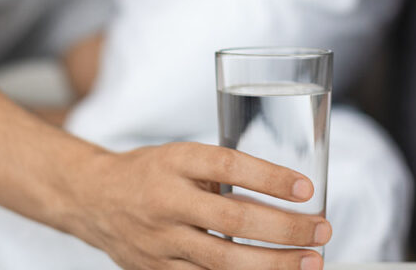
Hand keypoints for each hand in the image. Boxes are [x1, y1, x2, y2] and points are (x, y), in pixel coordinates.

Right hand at [69, 142, 330, 269]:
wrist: (93, 199)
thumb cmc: (149, 173)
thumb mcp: (181, 157)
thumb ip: (221, 173)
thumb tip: (285, 192)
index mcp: (174, 162)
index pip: (228, 166)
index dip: (269, 178)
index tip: (306, 189)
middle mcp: (166, 201)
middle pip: (233, 220)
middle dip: (285, 229)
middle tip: (322, 231)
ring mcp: (161, 241)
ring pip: (224, 261)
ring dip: (274, 264)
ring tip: (310, 262)